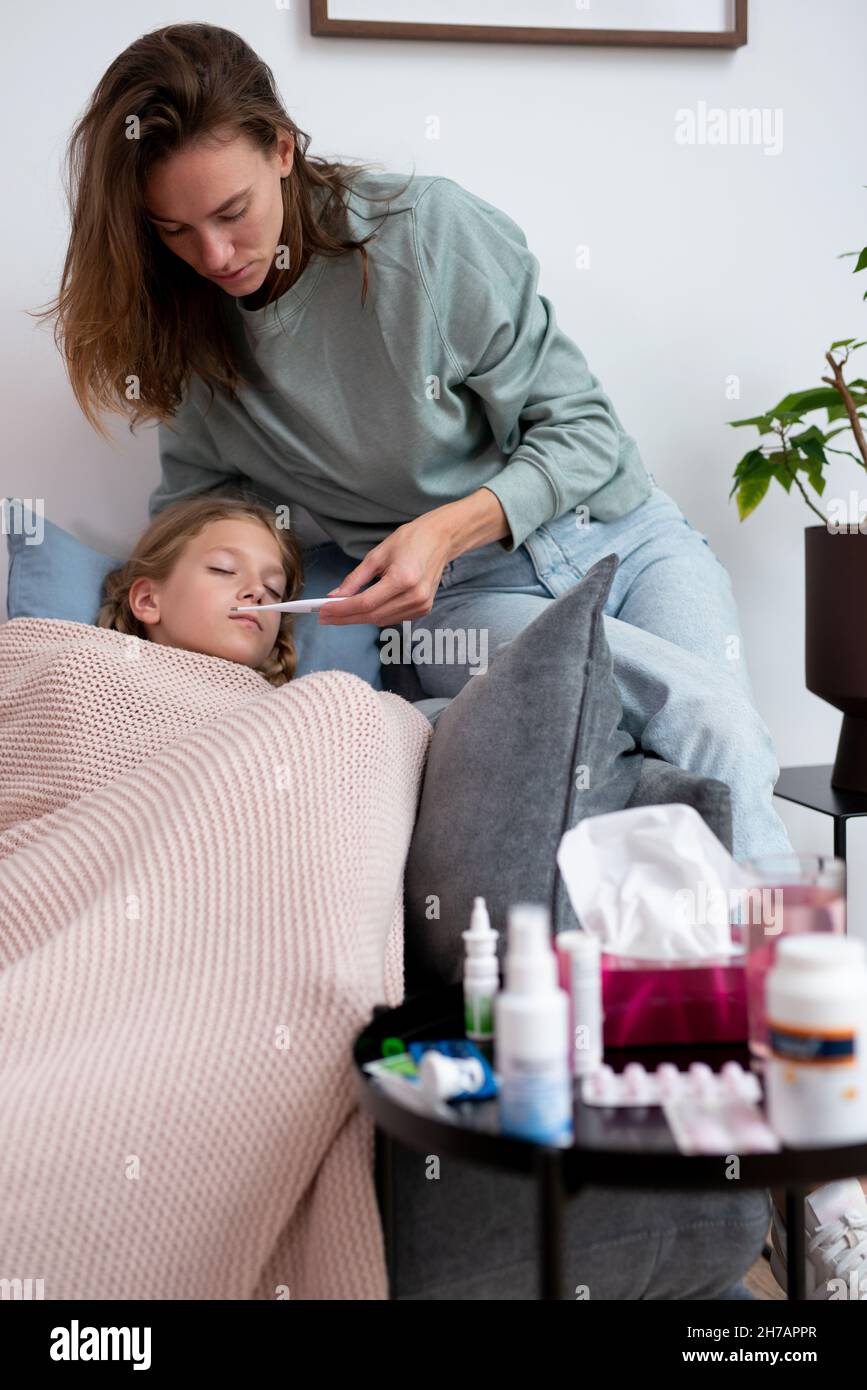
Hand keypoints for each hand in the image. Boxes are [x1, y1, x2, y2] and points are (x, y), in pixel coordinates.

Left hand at [318, 511, 453, 626]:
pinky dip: (375, 616)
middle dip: (345, 617)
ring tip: (338, 614)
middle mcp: (415, 596)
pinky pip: (393, 618)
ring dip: (358, 619)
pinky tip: (363, 610)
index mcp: (403, 578)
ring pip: (381, 620)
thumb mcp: (377, 554)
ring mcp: (422, 605)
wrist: (440, 540)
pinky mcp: (424, 609)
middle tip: (324, 617)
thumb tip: (334, 595)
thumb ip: (355, 578)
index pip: (365, 602)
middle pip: (372, 615)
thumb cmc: (409, 540)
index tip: (322, 611)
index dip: (342, 609)